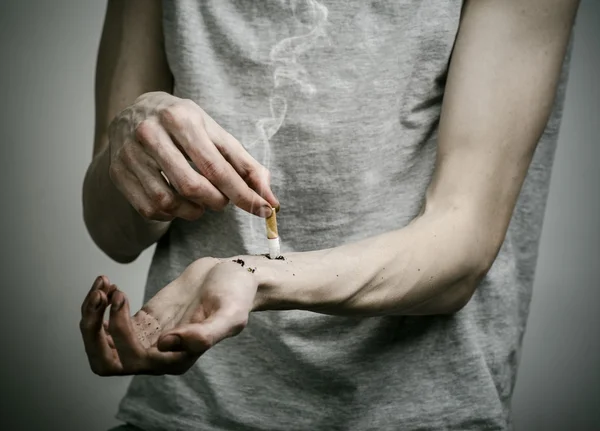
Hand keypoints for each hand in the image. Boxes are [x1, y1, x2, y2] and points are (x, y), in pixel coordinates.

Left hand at [79, 257, 258, 375]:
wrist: (234, 275)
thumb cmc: (236, 294)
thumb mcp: (230, 314)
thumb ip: (204, 335)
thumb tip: (163, 345)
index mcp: (177, 360)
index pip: (132, 359)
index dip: (118, 330)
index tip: (122, 295)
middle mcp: (158, 355)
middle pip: (107, 362)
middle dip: (92, 333)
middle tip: (99, 296)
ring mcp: (147, 337)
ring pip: (103, 345)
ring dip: (91, 317)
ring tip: (101, 285)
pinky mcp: (143, 319)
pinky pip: (108, 323)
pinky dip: (101, 305)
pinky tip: (107, 283)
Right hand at [107, 91, 277, 221]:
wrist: (133, 112)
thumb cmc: (184, 125)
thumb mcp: (215, 133)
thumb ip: (245, 165)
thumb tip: (271, 200)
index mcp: (181, 118)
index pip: (217, 167)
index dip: (244, 194)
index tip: (265, 210)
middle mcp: (150, 133)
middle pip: (193, 187)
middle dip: (218, 202)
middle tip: (223, 201)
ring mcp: (129, 155)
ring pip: (170, 202)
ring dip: (195, 211)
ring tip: (201, 200)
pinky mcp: (118, 174)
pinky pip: (151, 209)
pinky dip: (172, 214)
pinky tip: (179, 201)